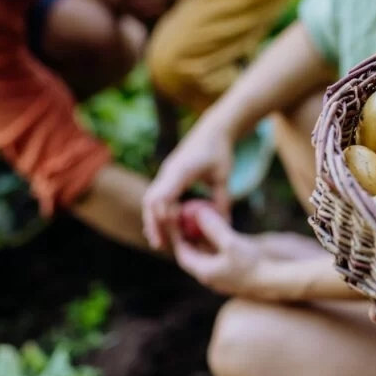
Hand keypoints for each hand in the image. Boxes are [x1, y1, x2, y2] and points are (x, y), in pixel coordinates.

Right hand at [143, 117, 233, 249]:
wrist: (212, 130)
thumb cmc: (220, 151)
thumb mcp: (224, 175)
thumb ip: (222, 199)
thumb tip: (224, 224)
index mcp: (181, 169)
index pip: (164, 193)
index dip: (163, 213)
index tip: (168, 231)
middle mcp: (169, 171)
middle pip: (152, 200)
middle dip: (153, 223)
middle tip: (159, 244)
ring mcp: (166, 173)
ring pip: (151, 200)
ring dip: (153, 220)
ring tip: (158, 241)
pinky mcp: (168, 176)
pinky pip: (158, 196)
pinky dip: (158, 212)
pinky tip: (163, 228)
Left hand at [167, 205, 262, 296]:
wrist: (275, 282)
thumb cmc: (253, 264)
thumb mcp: (231, 243)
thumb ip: (214, 227)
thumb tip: (199, 212)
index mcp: (205, 272)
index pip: (183, 253)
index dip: (177, 237)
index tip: (176, 222)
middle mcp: (210, 277)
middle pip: (193, 255)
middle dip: (188, 238)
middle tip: (185, 221)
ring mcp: (222, 277)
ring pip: (206, 257)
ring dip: (202, 241)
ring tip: (200, 224)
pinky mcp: (233, 275)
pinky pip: (218, 259)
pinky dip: (215, 246)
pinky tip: (220, 233)